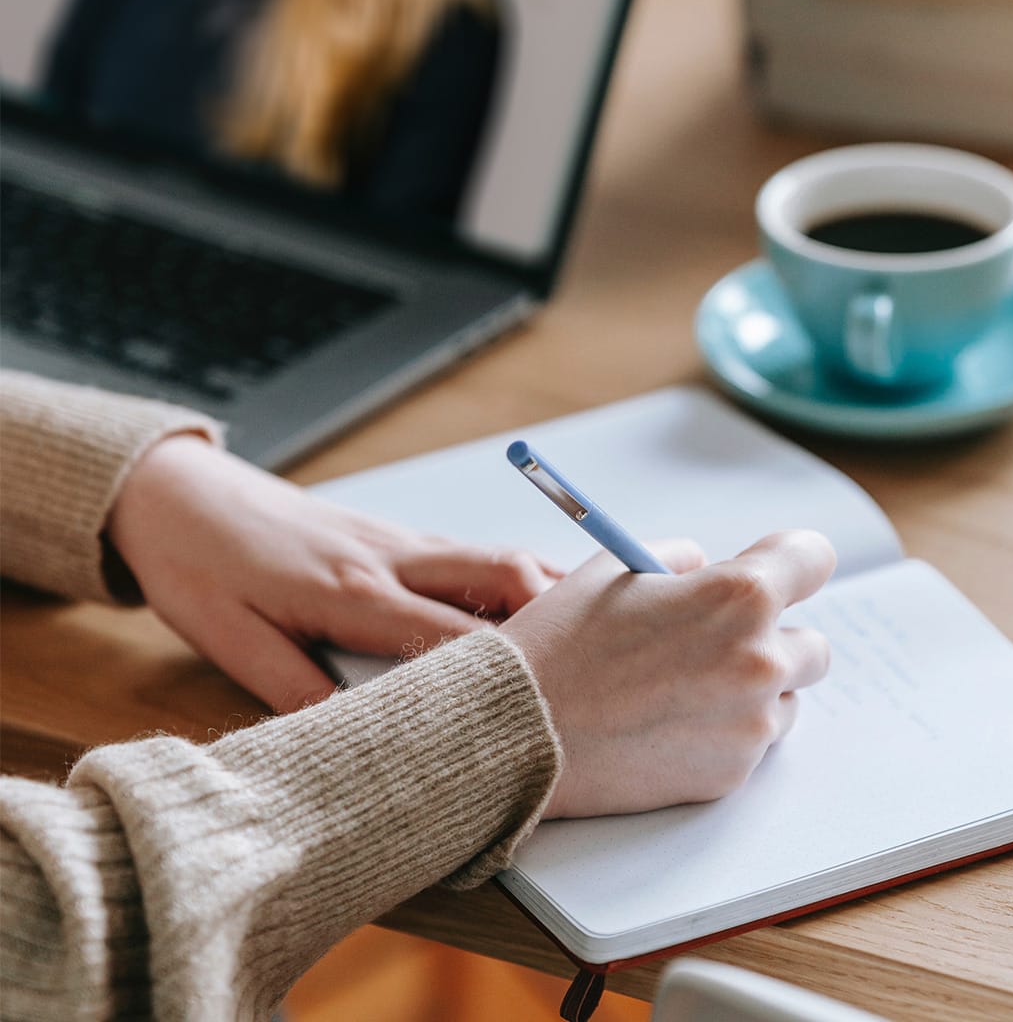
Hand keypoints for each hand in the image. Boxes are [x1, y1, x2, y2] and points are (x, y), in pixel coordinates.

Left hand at [107, 435, 560, 711]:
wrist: (184, 497)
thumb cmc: (203, 569)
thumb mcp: (232, 640)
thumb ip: (298, 690)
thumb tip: (363, 737)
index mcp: (352, 589)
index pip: (453, 632)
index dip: (510, 665)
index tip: (555, 697)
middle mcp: (391, 557)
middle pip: (501, 573)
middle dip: (559, 610)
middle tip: (607, 653)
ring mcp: (400, 539)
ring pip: (498, 556)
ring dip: (549, 586)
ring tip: (598, 625)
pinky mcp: (398, 535)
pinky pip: (475, 553)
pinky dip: (520, 574)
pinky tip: (541, 597)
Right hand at [500, 530, 835, 817]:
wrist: (518, 733)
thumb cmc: (560, 644)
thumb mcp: (615, 569)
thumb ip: (679, 560)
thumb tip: (707, 568)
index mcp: (738, 597)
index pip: (813, 559)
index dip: (792, 560)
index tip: (778, 569)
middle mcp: (760, 661)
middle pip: (813, 644)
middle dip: (774, 638)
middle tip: (717, 641)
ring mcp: (750, 724)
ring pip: (785, 699)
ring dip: (753, 690)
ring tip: (682, 687)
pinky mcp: (731, 773)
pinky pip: (750, 743)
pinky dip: (723, 731)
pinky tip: (667, 722)